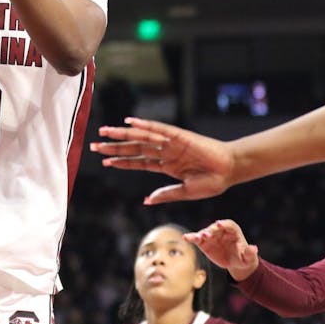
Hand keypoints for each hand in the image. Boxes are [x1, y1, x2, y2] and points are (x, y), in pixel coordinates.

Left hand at [90, 117, 233, 203]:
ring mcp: (171, 143)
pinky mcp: (179, 136)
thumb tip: (146, 200)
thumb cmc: (212, 181)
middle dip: (114, 148)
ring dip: (122, 135)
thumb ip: (165, 194)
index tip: (105, 162)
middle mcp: (165, 153)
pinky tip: (129, 123)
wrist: (230, 170)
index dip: (121, 162)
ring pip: (141, 138)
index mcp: (166, 166)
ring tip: (104, 132)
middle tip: (94, 146)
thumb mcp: (185, 191)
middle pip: (134, 149)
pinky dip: (144, 125)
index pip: (138, 162)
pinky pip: (158, 129)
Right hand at [183, 220, 259, 280]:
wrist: (235, 263)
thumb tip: (254, 248)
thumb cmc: (243, 258)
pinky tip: (185, 238)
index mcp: (233, 230)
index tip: (219, 224)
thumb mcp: (248, 257)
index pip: (228, 224)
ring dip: (199, 235)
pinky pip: (197, 239)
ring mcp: (211, 236)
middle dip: (210, 231)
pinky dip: (191, 238)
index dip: (223, 224)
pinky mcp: (204, 243)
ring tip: (195, 238)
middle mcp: (220, 230)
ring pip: (204, 233)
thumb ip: (249, 253)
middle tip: (205, 235)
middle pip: (214, 228)